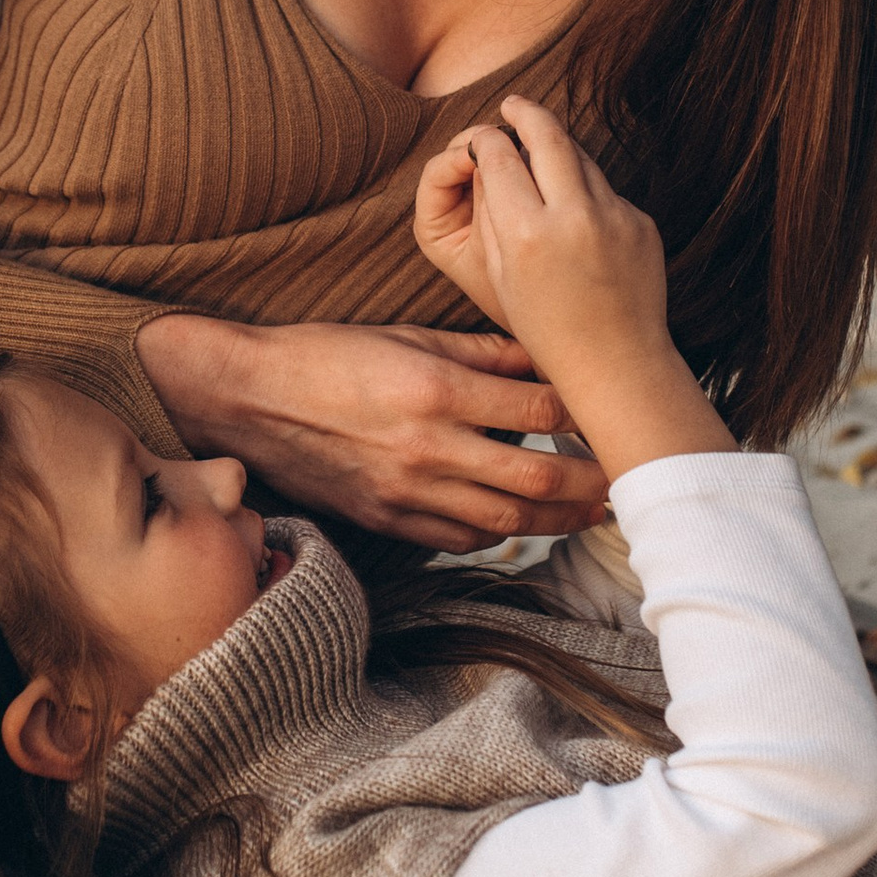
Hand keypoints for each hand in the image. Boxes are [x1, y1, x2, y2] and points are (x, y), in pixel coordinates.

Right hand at [135, 312, 608, 548]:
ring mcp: (407, 493)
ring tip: (592, 511)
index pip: (537, 412)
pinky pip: (459, 539)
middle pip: (536, 480)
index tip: (613, 414)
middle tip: (627, 480)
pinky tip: (523, 524)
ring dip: (558, 521)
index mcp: (436, 392)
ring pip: (506, 521)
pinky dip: (500, 535)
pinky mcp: (387, 519)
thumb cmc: (326, 355)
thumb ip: (481, 353)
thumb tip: (543, 356)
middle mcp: (428, 449)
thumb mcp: (407, 336)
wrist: (249, 400)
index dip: (585, 417)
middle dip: (590, 484)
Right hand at [413, 98, 731, 482]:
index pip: (497, 155)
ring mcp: (614, 216)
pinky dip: (587, 191)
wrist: (617, 363)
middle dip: (525, 112)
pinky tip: (577, 215)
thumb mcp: (498, 275)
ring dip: (558, 148)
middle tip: (512, 105)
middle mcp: (573, 216)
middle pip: (546, 134)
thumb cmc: (546, 329)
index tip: (482, 137)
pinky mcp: (641, 223)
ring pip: (581, 156)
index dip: (485, 139)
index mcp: (525, 232)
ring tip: (541, 148)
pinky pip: (606, 191)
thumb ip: (493, 214)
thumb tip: (490, 163)